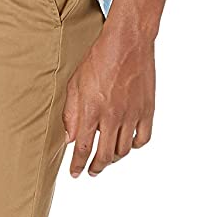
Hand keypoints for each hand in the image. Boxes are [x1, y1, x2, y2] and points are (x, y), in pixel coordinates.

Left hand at [62, 20, 154, 177]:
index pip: (83, 149)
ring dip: (114, 158)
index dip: (78, 165)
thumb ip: (71, 113)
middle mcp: (112, 117)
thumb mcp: (75, 84)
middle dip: (96, 167)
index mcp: (91, 111)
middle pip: (105, 155)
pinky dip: (135, 146)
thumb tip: (70, 139)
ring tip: (107, 158)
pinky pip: (143, 138)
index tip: (75, 174)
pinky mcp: (147, 110)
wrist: (127, 42)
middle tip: (91, 171)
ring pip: (124, 150)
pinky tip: (128, 144)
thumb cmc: (98, 58)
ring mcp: (132, 115)